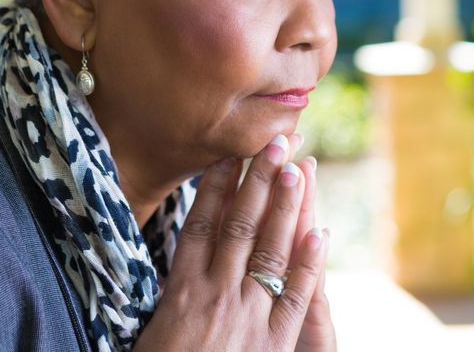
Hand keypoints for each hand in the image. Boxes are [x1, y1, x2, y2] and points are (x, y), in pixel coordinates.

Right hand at [132, 135, 329, 351]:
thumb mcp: (153, 334)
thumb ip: (174, 297)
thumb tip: (184, 260)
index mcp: (180, 293)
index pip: (200, 226)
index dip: (217, 188)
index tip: (229, 155)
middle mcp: (216, 295)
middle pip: (240, 226)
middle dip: (260, 181)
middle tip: (276, 141)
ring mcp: (248, 316)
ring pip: (270, 250)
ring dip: (287, 207)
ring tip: (299, 168)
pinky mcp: (274, 342)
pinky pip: (296, 297)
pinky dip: (309, 264)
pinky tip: (321, 233)